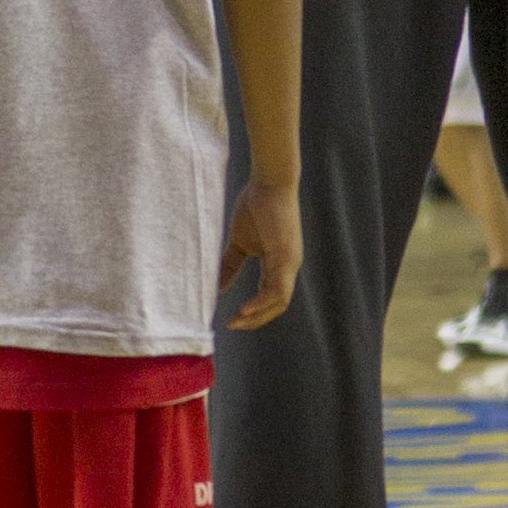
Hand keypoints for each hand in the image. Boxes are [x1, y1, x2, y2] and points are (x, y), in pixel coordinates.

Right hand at [218, 178, 300, 328]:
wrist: (268, 182)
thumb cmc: (255, 206)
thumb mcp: (239, 242)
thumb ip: (230, 265)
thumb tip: (217, 286)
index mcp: (279, 264)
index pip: (271, 298)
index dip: (253, 312)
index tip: (231, 319)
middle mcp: (289, 267)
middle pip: (277, 305)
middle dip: (255, 320)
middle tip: (232, 325)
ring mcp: (290, 262)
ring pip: (279, 301)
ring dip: (257, 315)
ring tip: (236, 321)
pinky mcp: (287, 256)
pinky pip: (277, 289)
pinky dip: (261, 302)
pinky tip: (244, 309)